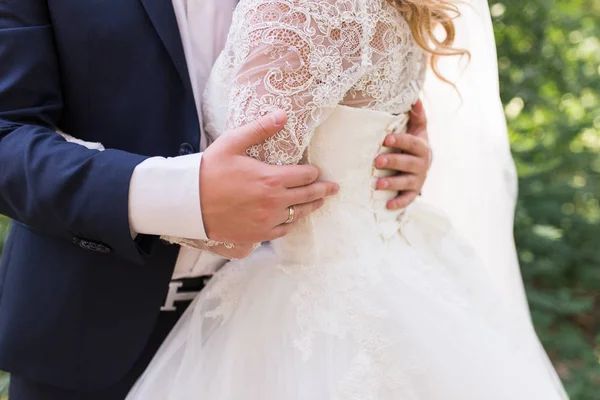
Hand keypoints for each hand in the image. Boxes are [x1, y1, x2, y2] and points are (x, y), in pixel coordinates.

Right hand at [200, 110, 339, 243]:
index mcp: (272, 179)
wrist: (187, 202)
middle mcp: (274, 202)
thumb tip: (282, 114)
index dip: (314, 172)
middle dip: (323, 190)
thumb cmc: (208, 170)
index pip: (305, 175)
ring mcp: (267, 221)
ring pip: (298, 215)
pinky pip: (282, 231)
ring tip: (318, 203)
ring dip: (310, 207)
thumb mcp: (232, 143)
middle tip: (334, 189)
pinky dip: (290, 224)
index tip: (316, 171)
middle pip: (308, 196)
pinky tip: (292, 219)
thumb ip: (260, 129)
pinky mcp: (257, 235)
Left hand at [374, 100, 430, 209]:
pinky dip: (398, 203)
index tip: (385, 138)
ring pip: (406, 182)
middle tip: (376, 161)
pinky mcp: (413, 192)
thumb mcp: (417, 128)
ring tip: (377, 184)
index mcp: (422, 147)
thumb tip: (415, 97)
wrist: (424, 164)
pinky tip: (387, 205)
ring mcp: (418, 180)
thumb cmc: (414, 143)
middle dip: (393, 162)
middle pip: (408, 163)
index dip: (400, 140)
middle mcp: (422, 164)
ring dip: (392, 184)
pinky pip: (407, 199)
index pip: (412, 143)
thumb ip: (417, 115)